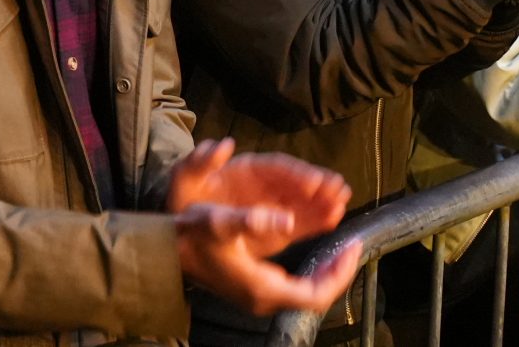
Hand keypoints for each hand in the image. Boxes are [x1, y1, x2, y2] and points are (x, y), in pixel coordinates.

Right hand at [168, 140, 358, 315]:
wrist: (166, 252)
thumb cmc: (193, 236)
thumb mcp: (221, 222)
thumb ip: (252, 220)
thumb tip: (287, 220)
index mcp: (263, 288)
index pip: (316, 293)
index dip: (339, 273)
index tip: (353, 246)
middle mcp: (264, 298)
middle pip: (315, 295)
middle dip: (337, 270)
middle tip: (351, 245)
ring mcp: (259, 296)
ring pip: (306, 290)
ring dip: (325, 270)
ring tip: (339, 246)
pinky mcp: (254, 289)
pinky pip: (294, 286)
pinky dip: (309, 271)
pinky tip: (313, 253)